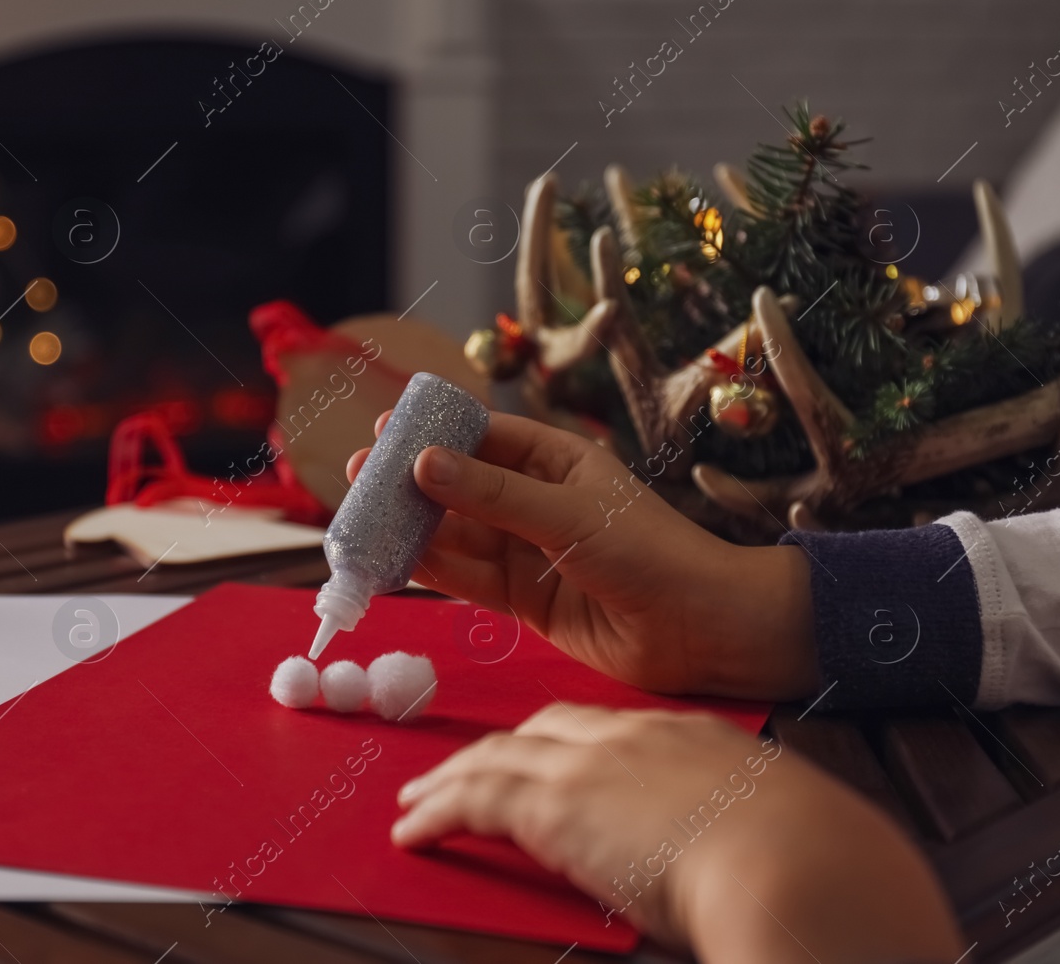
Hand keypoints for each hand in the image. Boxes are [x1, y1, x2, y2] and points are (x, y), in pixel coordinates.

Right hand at [348, 411, 819, 699]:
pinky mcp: (524, 600)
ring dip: (410, 529)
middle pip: (459, 487)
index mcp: (558, 461)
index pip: (483, 437)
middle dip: (409, 483)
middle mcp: (537, 502)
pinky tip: (391, 561)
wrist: (702, 633)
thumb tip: (423, 464)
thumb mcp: (567, 515)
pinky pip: (466, 578)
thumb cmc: (651, 554)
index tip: (384, 427)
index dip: (433, 433)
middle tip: (357, 475)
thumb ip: (492, 494)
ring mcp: (528, 552)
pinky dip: (429, 570)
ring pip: (455, 535)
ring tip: (360, 520)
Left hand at [393, 704, 962, 963]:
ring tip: (420, 799)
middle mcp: (634, 736)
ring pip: (497, 759)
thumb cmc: (814, 865)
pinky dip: (438, 811)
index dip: (565, 742)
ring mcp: (590, 766)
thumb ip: (737, 830)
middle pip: (543, 730)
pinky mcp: (553, 806)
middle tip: (466, 768)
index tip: (545, 758)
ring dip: (452, 778)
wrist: (799, 866)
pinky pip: (473, 800)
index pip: (608, 728)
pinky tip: (415, 829)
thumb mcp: (779, 830)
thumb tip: (738, 858)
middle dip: (499, 749)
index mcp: (691, 735)